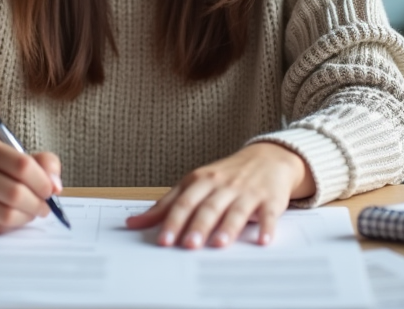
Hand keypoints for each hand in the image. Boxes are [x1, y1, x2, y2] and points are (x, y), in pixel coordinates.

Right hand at [0, 133, 62, 233]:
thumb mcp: (11, 152)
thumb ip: (41, 162)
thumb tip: (56, 186)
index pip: (22, 165)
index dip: (43, 181)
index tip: (50, 189)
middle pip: (15, 193)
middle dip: (38, 203)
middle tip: (45, 206)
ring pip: (7, 215)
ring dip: (28, 216)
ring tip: (32, 212)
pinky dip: (13, 225)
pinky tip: (16, 217)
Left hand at [124, 143, 312, 248]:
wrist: (267, 158)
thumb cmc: (225, 176)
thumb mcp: (194, 184)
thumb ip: (166, 205)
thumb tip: (134, 223)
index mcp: (201, 180)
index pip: (183, 202)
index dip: (172, 221)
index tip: (163, 241)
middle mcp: (222, 185)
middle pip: (208, 206)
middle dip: (198, 225)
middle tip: (188, 245)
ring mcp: (247, 191)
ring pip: (236, 210)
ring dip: (228, 227)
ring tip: (219, 244)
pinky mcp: (269, 199)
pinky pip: (268, 214)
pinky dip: (267, 227)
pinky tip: (263, 240)